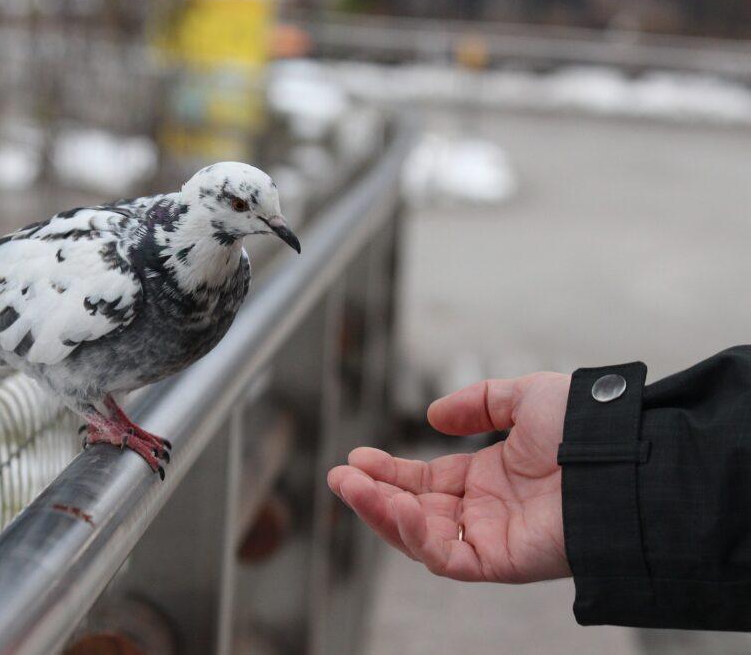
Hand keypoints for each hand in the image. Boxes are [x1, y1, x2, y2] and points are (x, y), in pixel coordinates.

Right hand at [328, 372, 571, 582]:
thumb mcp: (524, 397)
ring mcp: (490, 538)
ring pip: (421, 537)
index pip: (425, 481)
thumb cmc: (584, 428)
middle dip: (373, 495)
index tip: (356, 458)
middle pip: (414, 511)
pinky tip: (395, 506)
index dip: (389, 471)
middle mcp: (484, 511)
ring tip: (350, 486)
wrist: (620, 457)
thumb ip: (480, 402)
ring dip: (381, 513)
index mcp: (488, 478)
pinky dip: (415, 535)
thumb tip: (435, 416)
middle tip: (339, 476)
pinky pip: (447, 557)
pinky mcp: (500, 561)